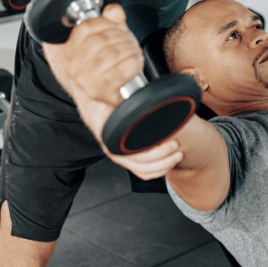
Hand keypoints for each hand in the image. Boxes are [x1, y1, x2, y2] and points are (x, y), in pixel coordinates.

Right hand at [41, 3, 143, 106]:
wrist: (118, 90)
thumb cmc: (113, 62)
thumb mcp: (112, 35)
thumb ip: (112, 19)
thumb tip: (113, 10)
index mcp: (71, 50)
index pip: (84, 28)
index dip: (104, 22)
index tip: (116, 25)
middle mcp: (74, 67)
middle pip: (100, 41)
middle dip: (120, 37)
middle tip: (129, 40)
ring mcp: (85, 80)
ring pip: (111, 55)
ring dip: (128, 50)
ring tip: (133, 51)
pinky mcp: (99, 92)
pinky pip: (120, 71)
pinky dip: (132, 64)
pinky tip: (134, 63)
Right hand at [64, 72, 184, 178]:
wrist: (90, 103)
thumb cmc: (98, 100)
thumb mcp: (109, 98)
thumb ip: (125, 100)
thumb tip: (141, 95)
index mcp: (111, 138)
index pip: (135, 154)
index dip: (156, 151)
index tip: (171, 140)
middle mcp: (114, 150)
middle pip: (142, 165)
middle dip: (164, 158)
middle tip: (177, 145)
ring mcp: (119, 155)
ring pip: (143, 170)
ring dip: (163, 166)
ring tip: (177, 154)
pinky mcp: (125, 157)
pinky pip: (141, 171)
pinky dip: (156, 170)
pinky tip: (167, 162)